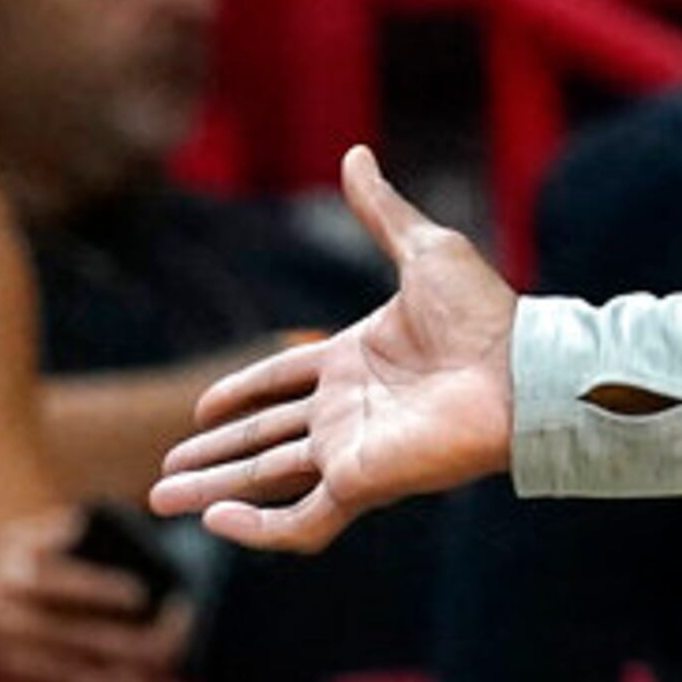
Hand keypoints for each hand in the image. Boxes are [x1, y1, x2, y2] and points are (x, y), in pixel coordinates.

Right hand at [0, 512, 190, 681]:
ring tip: (168, 662)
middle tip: (178, 629)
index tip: (152, 594)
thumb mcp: (7, 544)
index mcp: (15, 581)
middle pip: (94, 640)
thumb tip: (108, 520)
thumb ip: (55, 529)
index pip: (74, 587)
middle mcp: (15, 624)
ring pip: (92, 680)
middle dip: (147, 639)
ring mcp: (19, 665)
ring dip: (138, 676)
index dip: (118, 594)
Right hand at [153, 148, 517, 555]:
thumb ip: (381, 210)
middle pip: (263, 438)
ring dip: (212, 489)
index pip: (282, 382)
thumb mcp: (424, 249)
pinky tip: (217, 519)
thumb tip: (355, 153)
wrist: (523, 368)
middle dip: (213, 454)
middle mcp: (348, 410)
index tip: (202, 407)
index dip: (242, 394)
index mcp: (355, 360)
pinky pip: (302, 520)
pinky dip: (258, 528)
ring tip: (159, 499)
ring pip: (266, 478)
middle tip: (162, 475)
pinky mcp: (363, 483)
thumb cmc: (486, 312)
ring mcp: (353, 450)